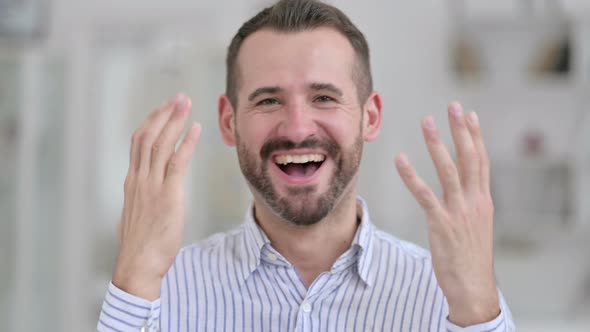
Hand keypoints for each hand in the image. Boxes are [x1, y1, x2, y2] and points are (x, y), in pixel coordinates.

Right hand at [112, 93, 201, 300]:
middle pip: (148, 136)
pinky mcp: (167, 195)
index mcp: (132, 182)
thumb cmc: (140, 244)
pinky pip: (176, 162)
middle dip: (163, 114)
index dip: (151, 122)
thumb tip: (148, 193)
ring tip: (186, 103)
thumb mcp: (137, 214)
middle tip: (178, 97)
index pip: (138, 143)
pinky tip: (196, 130)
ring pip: (160, 144)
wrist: (138, 264)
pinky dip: (186, 143)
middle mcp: (139, 178)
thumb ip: (143, 198)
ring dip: (174, 120)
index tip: (163, 109)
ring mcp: (152, 186)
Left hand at [395, 102, 498, 325]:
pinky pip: (424, 194)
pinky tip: (400, 159)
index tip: (470, 114)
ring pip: (448, 170)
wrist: (473, 286)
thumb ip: (472, 204)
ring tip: (427, 122)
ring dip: (437, 144)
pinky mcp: (441, 224)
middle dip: (461, 129)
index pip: (481, 161)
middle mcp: (474, 201)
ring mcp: (459, 212)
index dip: (476, 136)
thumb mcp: (477, 226)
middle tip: (453, 105)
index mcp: (484, 200)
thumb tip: (466, 188)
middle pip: (470, 158)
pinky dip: (411, 175)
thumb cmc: (471, 257)